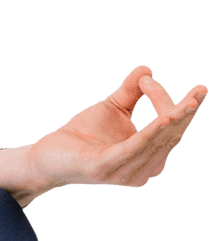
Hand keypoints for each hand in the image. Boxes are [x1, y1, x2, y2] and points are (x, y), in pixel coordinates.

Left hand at [29, 65, 206, 190]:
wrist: (47, 154)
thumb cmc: (82, 135)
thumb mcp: (112, 108)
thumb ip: (131, 91)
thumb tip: (147, 68)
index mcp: (149, 156)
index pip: (170, 128)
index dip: (173, 104)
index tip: (149, 79)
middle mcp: (144, 169)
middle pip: (170, 135)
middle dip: (184, 112)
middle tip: (200, 91)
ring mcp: (126, 172)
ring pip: (156, 142)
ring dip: (171, 120)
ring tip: (187, 103)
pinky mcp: (107, 168)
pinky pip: (134, 149)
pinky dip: (149, 134)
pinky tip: (161, 120)